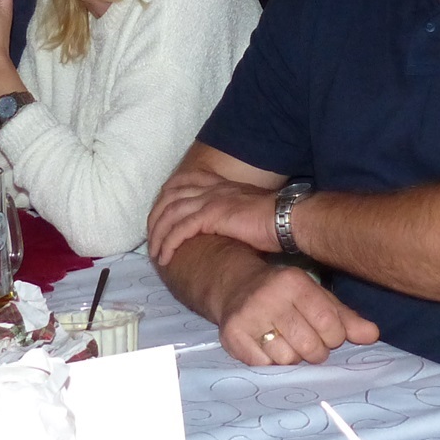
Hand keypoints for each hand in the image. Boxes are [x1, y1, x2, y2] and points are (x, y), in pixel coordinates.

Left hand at [148, 166, 282, 265]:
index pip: (183, 181)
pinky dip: (169, 243)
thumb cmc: (274, 220)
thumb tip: (226, 229)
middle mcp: (212, 189)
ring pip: (170, 214)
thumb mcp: (248, 210)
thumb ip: (232, 213)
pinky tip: (165, 258)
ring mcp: (210, 200)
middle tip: (151, 239)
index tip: (159, 215)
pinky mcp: (212, 216)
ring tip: (155, 254)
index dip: (166, 196)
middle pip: (170, 197)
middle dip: (156, 218)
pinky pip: (180, 229)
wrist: (287, 218)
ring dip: (158, 235)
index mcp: (220, 185)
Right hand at [211, 261, 377, 367]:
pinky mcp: (232, 334)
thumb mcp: (316, 297)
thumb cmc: (284, 295)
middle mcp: (270, 296)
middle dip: (314, 352)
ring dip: (291, 358)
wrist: (235, 285)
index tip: (326, 334)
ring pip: (286, 360)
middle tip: (306, 343)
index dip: (333, 338)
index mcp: (295, 283)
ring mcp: (248, 315)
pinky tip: (268, 347)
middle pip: (309, 347)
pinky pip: (263, 366)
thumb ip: (345, 317)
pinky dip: (270, 363)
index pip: (329, 325)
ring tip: (286, 343)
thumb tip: (373, 336)